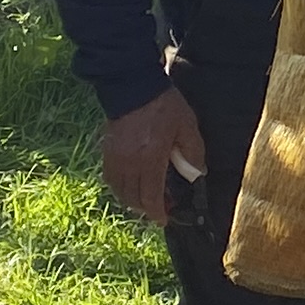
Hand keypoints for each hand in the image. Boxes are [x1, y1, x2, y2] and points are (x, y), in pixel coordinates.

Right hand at [99, 87, 203, 223]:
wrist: (133, 84)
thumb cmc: (164, 105)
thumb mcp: (187, 126)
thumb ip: (193, 153)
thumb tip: (197, 175)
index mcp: (151, 159)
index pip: (151, 197)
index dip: (157, 213)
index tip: (164, 220)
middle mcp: (130, 163)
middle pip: (133, 198)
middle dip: (147, 208)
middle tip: (160, 208)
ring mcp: (115, 157)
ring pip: (120, 191)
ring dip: (132, 200)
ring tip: (146, 197)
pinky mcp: (107, 150)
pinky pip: (110, 178)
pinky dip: (120, 186)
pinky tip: (130, 183)